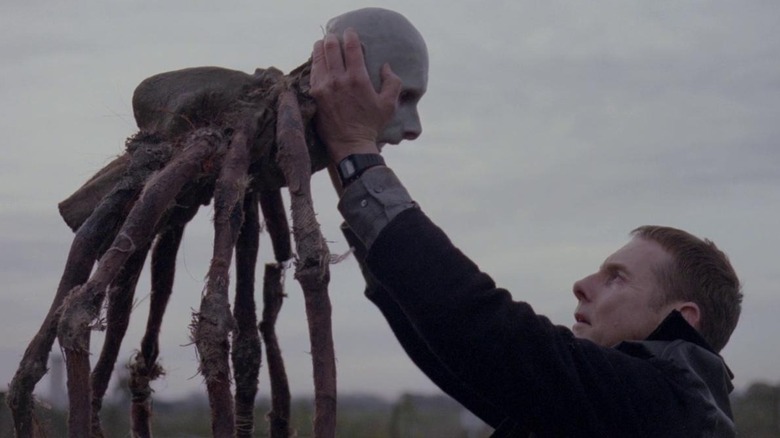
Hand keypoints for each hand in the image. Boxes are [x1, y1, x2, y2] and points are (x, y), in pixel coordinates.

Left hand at [310, 29, 402, 163]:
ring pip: (318, 56)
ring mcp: (324, 87)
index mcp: (358, 79)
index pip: (351, 47)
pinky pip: (312, 71)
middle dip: (333, 38)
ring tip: (324, 45)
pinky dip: (315, 62)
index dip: (350, 35)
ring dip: (321, 47)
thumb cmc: (371, 125)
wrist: (350, 145)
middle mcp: (339, 79)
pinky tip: (319, 61)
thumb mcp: (389, 104)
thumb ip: (393, 82)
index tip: (350, 32)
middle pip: (331, 47)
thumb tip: (385, 66)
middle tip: (335, 37)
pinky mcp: (314, 95)